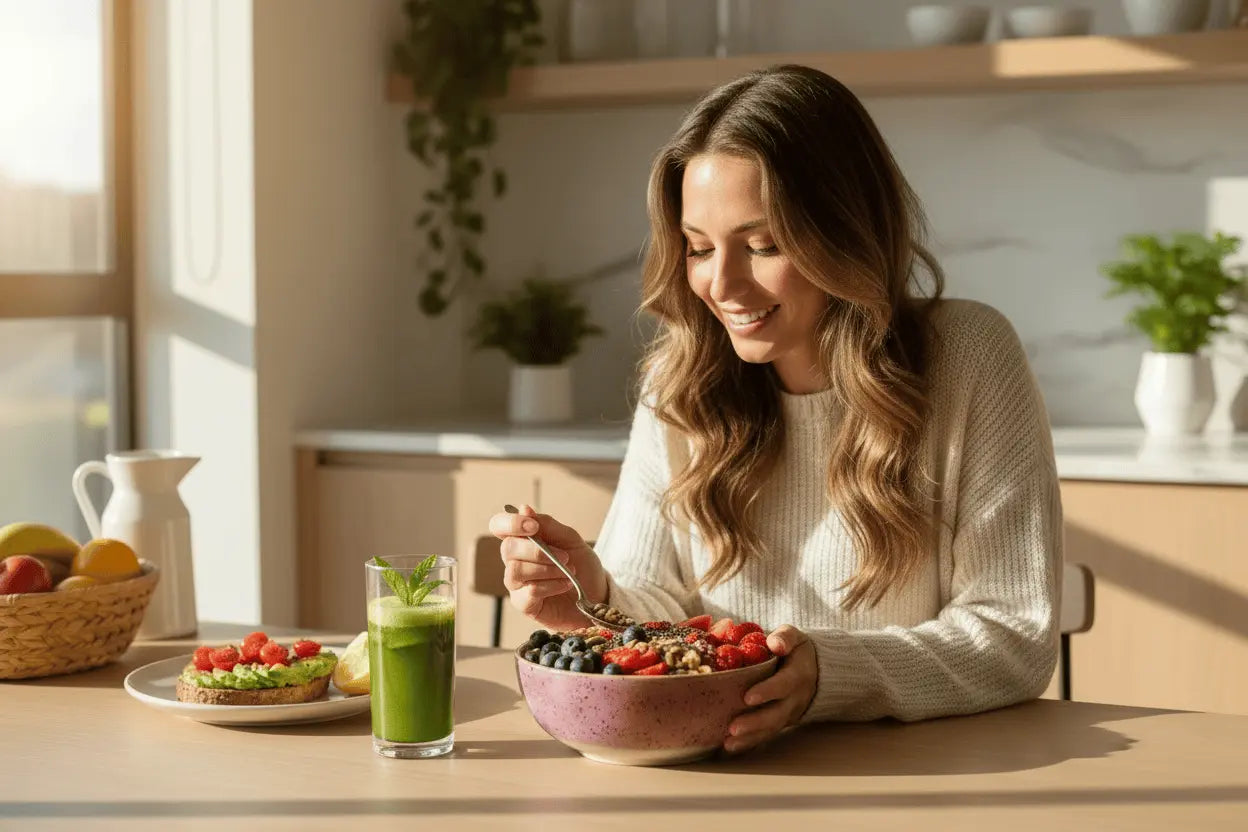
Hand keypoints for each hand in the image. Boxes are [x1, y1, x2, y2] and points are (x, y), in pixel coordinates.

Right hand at [488, 504, 606, 632]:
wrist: (597, 594)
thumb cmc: (581, 565)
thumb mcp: (570, 539)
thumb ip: (547, 525)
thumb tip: (524, 508)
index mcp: (522, 540)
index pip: (499, 526)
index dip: (510, 523)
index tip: (534, 527)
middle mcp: (514, 561)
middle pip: (507, 549)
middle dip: (537, 551)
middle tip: (565, 556)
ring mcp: (517, 584)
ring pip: (516, 571)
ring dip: (547, 569)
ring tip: (568, 571)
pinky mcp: (524, 604)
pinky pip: (529, 591)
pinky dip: (551, 585)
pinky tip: (565, 584)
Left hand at [725, 625, 817, 753]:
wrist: (814, 670)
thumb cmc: (795, 650)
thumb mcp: (794, 637)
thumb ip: (785, 637)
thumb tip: (775, 644)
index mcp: (798, 675)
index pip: (784, 685)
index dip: (767, 692)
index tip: (748, 697)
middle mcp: (795, 698)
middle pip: (777, 714)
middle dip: (755, 722)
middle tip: (733, 727)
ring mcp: (788, 713)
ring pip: (771, 729)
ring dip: (750, 737)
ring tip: (728, 743)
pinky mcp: (780, 722)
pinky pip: (766, 734)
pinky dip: (749, 742)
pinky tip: (730, 747)